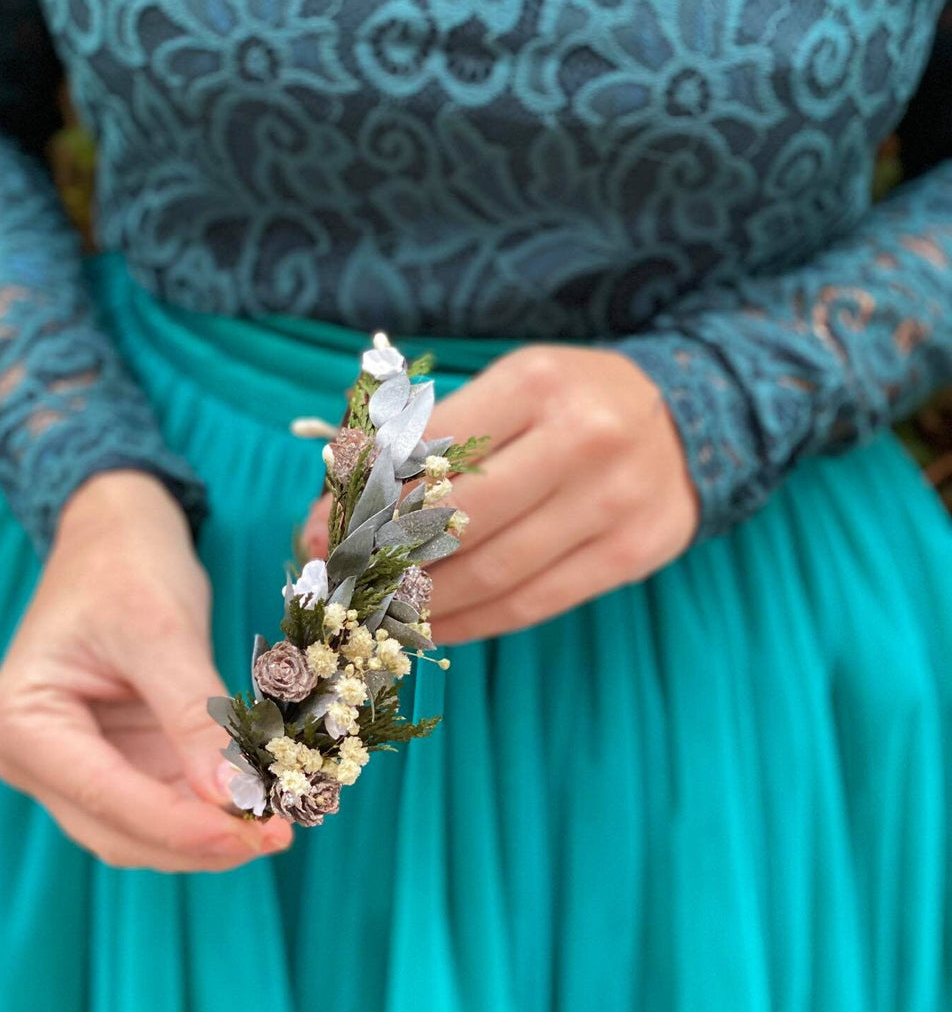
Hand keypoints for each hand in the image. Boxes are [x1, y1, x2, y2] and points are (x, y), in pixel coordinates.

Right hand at [0, 470, 291, 869]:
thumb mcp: (163, 631)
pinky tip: (260, 804)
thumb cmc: (127, 567)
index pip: (106, 797)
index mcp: (20, 720)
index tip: (258, 835)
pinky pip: (163, 806)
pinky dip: (209, 812)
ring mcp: (73, 766)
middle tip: (281, 834)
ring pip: (144, 833)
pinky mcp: (114, 764)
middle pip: (121, 831)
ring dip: (210, 836)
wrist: (117, 535)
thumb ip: (194, 716)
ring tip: (280, 824)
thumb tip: (234, 796)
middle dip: (201, 840)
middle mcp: (33, 757)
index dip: (184, 826)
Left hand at [302, 347, 698, 643]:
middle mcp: (580, 439)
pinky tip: (439, 628)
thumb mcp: (511, 387)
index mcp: (535, 383)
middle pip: (459, 521)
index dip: (366, 502)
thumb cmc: (574, 402)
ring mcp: (613, 501)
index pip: (430, 453)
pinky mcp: (634, 552)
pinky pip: (536, 603)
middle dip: (385, 562)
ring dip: (425, 604)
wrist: (693, 417)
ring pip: (495, 572)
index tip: (318, 535)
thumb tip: (340, 498)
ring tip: (379, 616)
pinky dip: (478, 622)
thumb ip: (433, 433)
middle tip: (342, 586)